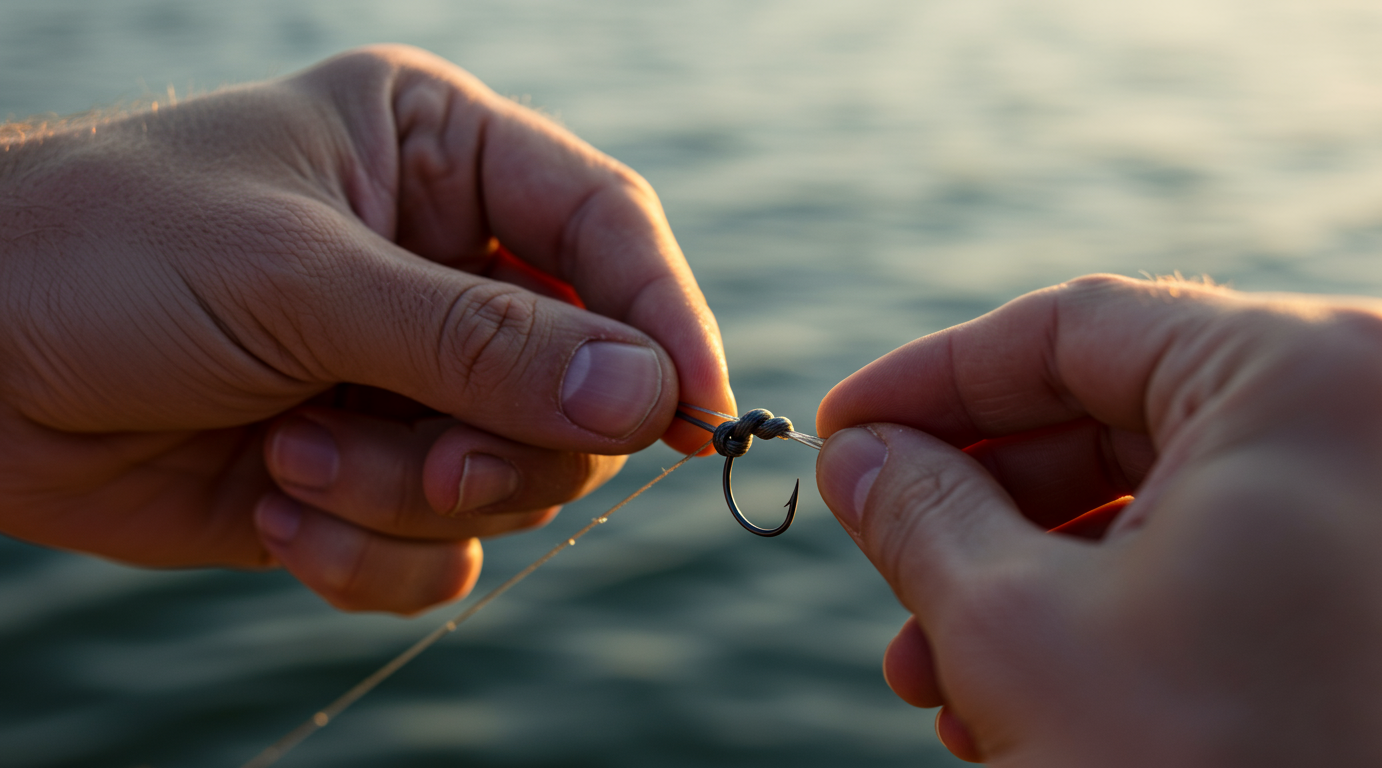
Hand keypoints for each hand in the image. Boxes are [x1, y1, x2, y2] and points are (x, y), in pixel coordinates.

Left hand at [0, 45, 732, 613]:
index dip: (666, 318)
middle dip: (506, 435)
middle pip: (586, 374)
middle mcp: (447, 265)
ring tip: (294, 457)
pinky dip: (370, 552)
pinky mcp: (371, 473)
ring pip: (518, 473)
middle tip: (431, 453)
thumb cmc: (105, 258)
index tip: (700, 415)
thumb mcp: (299, 280)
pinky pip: (445, 547)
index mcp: (442, 157)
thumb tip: (647, 400)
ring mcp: (412, 376)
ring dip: (412, 490)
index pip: (608, 227)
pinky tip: (276, 507)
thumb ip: (480, 343)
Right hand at [815, 275, 1381, 765]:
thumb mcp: (1015, 630)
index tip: (845, 428)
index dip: (930, 379)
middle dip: (974, 504)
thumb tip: (860, 457)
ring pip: (1159, 501)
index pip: (1070, 329)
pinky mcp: (1381, 595)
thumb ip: (918, 514)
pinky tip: (1017, 701)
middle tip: (881, 560)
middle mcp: (1374, 417)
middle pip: (1113, 415)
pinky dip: (1111, 616)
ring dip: (1026, 580)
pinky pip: (1223, 563)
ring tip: (932, 673)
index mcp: (1304, 377)